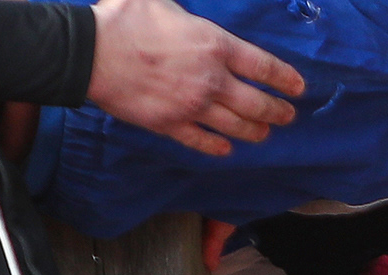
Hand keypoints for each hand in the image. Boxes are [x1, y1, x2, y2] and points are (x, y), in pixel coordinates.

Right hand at [87, 0, 304, 155]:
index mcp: (214, 45)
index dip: (286, 79)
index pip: (264, 67)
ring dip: (255, 132)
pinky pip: (203, 141)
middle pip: (257, 104)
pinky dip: (218, 147)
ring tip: (264, 134)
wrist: (89, 52)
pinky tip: (226, 148)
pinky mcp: (171, 125)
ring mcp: (193, 106)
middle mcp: (211, 80)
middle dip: (278, 112)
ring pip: (237, 127)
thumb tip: (181, 3)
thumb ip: (181, 5)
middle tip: (287, 116)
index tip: (298, 88)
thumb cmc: (124, 18)